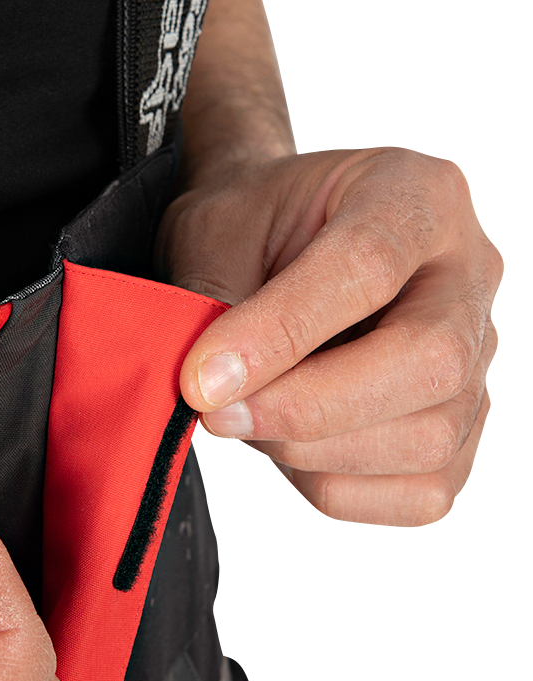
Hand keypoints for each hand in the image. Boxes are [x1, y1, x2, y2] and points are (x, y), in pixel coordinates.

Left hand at [159, 147, 501, 525]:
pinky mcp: (463, 424)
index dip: (279, 334)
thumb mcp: (213, 235)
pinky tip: (284, 445)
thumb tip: (213, 394)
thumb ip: (212, 305)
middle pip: (430, 361)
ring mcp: (479, 352)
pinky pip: (421, 488)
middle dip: (307, 407)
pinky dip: (337, 484)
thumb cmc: (245, 229)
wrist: (264, 243)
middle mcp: (468, 269)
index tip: (202, 380)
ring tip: (244, 418)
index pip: (367, 266)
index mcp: (413, 192)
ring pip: (430, 437)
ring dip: (312, 451)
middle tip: (217, 414)